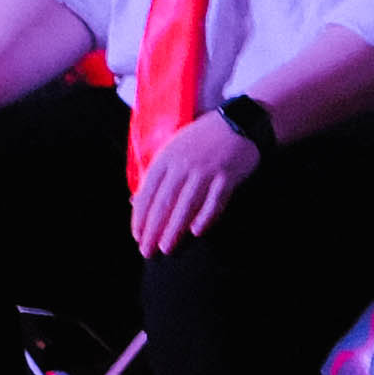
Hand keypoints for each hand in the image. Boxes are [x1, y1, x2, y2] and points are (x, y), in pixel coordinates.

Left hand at [124, 107, 266, 256]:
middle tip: (147, 251)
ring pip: (186, 205)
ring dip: (175, 229)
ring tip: (167, 248)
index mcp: (166, 158)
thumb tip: (135, 203)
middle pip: (164, 202)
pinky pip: (215, 201)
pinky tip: (197, 231)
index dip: (140, 217)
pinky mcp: (227, 176)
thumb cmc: (202, 139)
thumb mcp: (174, 149)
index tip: (138, 236)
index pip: (147, 192)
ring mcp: (206, 170)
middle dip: (153, 230)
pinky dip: (206, 217)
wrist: (237, 122)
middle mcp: (183, 165)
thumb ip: (157, 175)